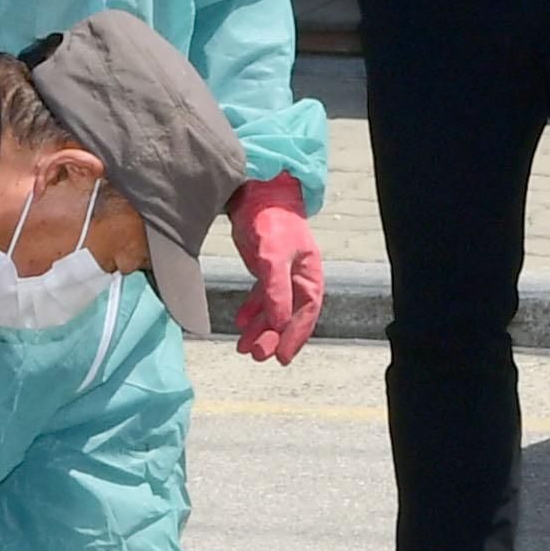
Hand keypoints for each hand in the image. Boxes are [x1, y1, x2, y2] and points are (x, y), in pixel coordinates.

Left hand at [229, 176, 323, 364]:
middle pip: (289, 316)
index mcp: (309, 275)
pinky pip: (262, 298)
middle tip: (257, 355)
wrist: (256, 194)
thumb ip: (276, 290)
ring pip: (274, 310)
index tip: (281, 357)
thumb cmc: (271, 220)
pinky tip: (240, 322)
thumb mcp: (273, 256)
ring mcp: (281, 274)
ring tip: (244, 347)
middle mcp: (298, 277)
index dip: (294, 336)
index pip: (306, 312)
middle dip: (273, 337)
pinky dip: (252, 312)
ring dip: (260, 329)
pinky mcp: (265, 269)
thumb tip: (279, 322)